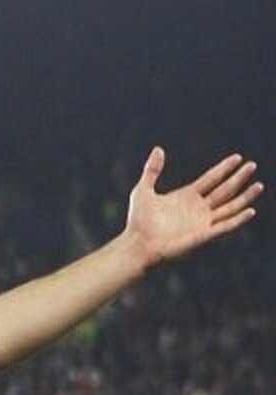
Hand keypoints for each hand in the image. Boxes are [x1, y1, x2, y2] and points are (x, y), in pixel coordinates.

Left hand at [125, 147, 261, 265]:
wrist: (137, 243)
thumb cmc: (138, 221)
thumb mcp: (143, 190)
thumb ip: (152, 170)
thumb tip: (158, 148)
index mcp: (186, 196)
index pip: (211, 179)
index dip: (224, 168)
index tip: (237, 157)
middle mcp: (197, 208)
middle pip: (224, 190)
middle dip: (238, 178)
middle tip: (252, 165)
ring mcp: (202, 222)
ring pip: (230, 206)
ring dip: (245, 196)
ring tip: (258, 185)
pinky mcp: (204, 235)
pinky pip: (225, 226)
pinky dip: (238, 219)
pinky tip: (250, 210)